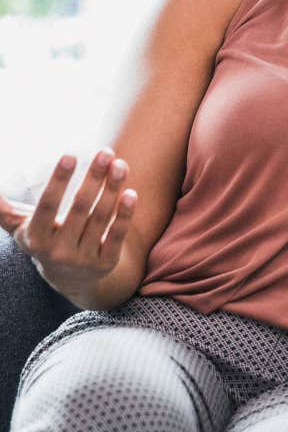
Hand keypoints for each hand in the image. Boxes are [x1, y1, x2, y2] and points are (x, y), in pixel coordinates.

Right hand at [0, 149, 137, 296]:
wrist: (72, 279)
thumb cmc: (47, 240)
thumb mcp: (23, 227)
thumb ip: (4, 211)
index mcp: (36, 239)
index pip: (47, 205)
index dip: (58, 180)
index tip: (70, 155)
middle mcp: (58, 251)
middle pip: (80, 208)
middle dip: (94, 178)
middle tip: (106, 152)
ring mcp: (83, 259)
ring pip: (100, 218)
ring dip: (112, 189)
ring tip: (120, 165)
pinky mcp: (106, 263)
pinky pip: (117, 236)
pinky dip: (124, 214)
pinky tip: (131, 193)